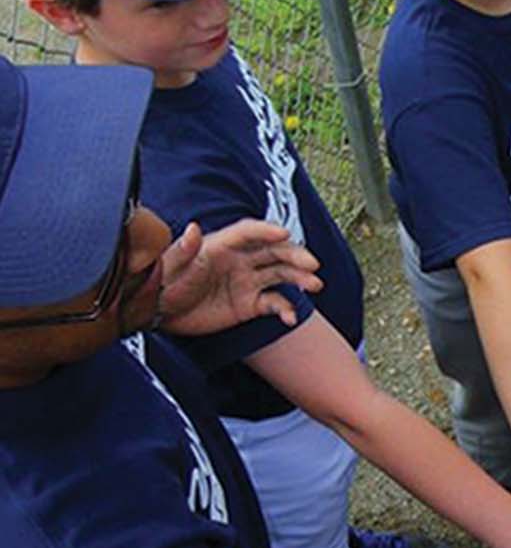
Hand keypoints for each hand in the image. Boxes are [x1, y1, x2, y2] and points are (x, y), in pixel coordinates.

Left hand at [158, 219, 321, 335]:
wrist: (159, 312)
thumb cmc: (161, 283)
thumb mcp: (169, 267)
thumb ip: (183, 249)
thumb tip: (193, 228)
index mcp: (221, 245)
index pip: (249, 233)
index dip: (266, 231)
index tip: (283, 233)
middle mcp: (240, 260)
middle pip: (274, 252)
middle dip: (294, 255)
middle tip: (312, 264)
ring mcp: (248, 282)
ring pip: (281, 275)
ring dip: (299, 278)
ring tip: (315, 285)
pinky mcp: (251, 304)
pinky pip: (275, 304)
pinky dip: (285, 310)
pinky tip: (290, 319)